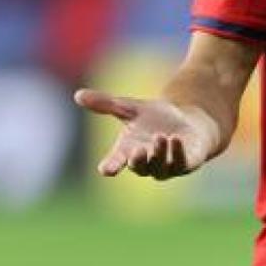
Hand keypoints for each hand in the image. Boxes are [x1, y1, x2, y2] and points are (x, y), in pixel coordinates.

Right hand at [73, 88, 213, 179]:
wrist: (188, 121)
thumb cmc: (155, 118)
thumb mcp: (130, 108)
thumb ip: (106, 104)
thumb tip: (77, 95)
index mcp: (128, 152)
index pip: (115, 163)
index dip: (110, 166)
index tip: (105, 169)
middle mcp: (146, 163)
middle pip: (139, 167)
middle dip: (138, 161)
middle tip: (136, 151)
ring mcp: (167, 166)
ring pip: (160, 167)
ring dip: (159, 153)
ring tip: (160, 137)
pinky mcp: (187, 163)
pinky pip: (182, 163)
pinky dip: (177, 152)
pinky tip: (175, 139)